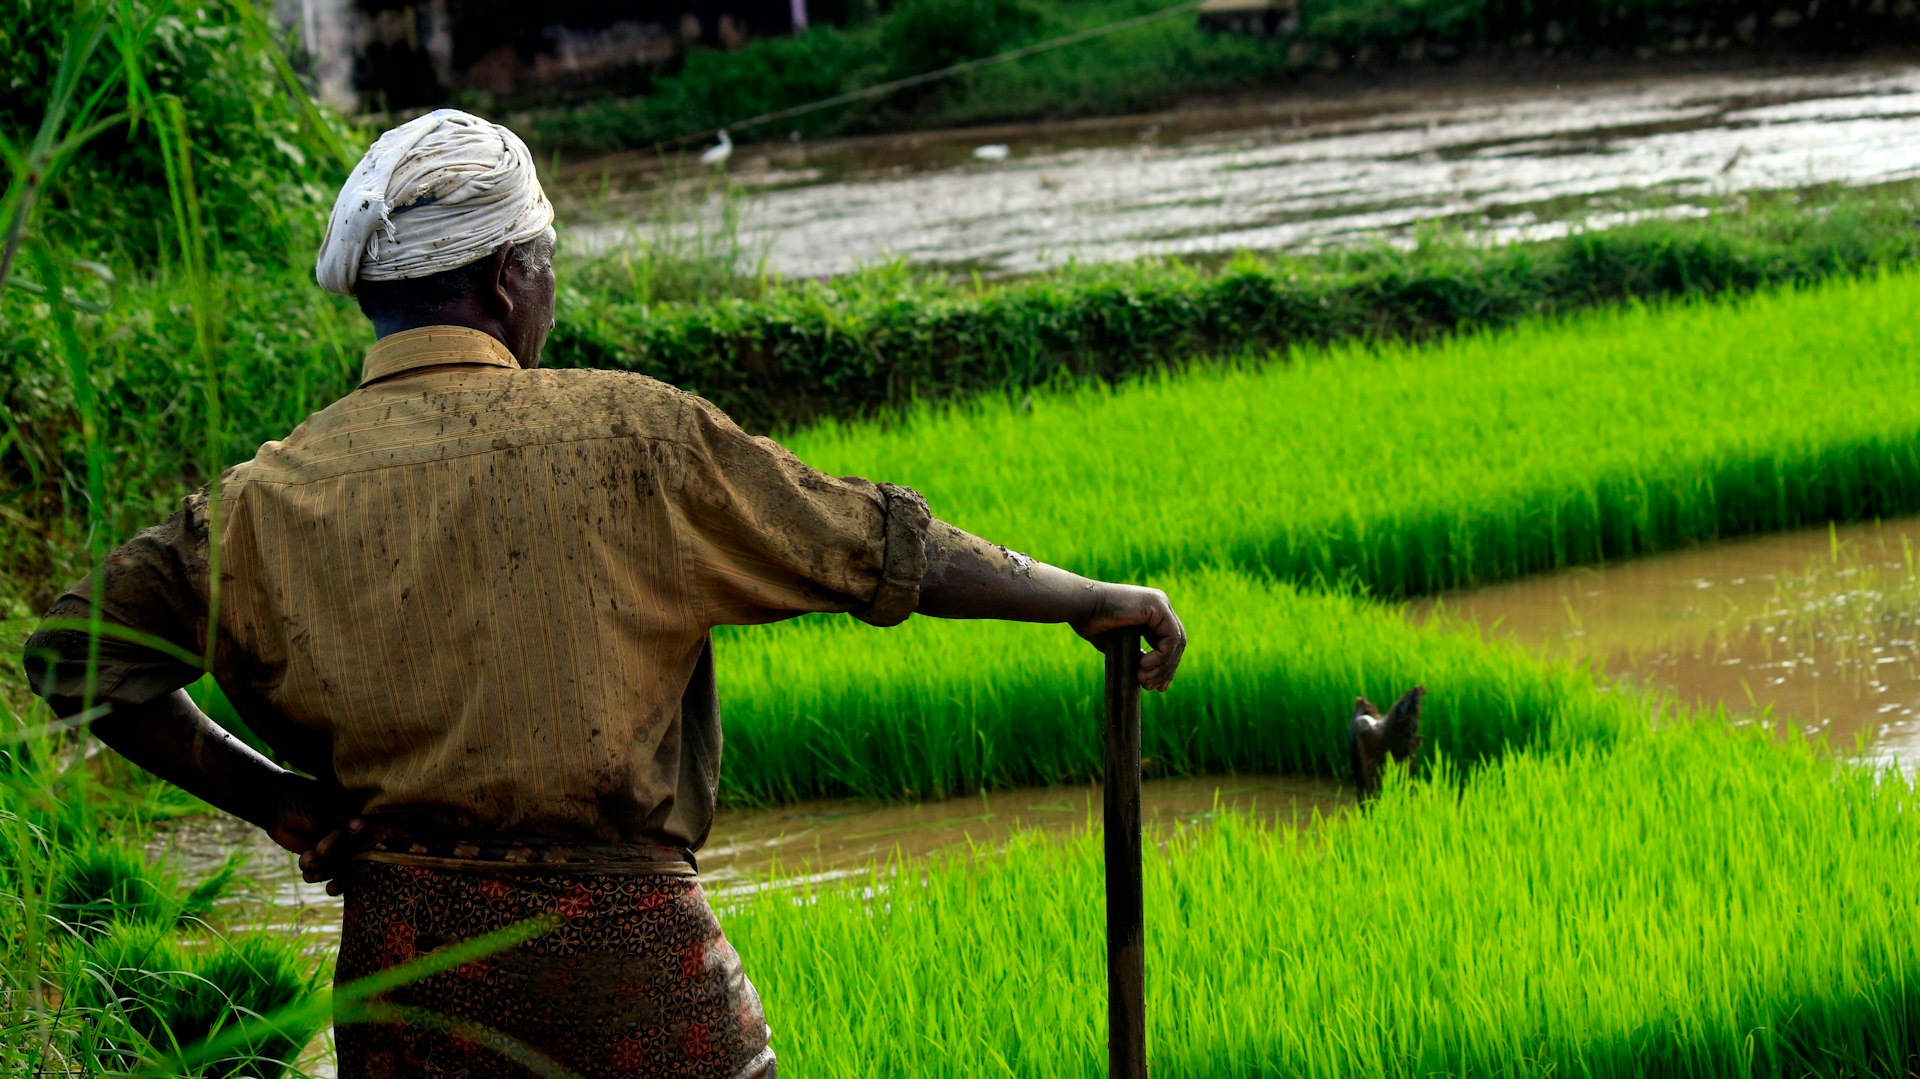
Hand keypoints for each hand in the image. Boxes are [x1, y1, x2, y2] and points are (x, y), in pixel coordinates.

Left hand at [262, 772, 364, 895]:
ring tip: (308, 865)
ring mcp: (336, 849)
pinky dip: (315, 876)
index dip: (368, 851)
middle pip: (355, 859)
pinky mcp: (321, 859)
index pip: (371, 838)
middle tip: (326, 864)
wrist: (275, 809)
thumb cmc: (303, 802)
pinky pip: (323, 873)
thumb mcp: (322, 810)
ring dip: (324, 870)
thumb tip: (361, 826)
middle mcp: (351, 837)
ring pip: (338, 868)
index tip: (357, 858)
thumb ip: (341, 820)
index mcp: (357, 821)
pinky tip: (307, 875)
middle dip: (341, 865)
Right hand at [1072, 583, 1186, 691]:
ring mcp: (1160, 603)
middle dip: (1167, 669)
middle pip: (1177, 643)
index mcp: (1152, 611)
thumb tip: (1149, 675)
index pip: (1170, 642)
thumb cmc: (1090, 622)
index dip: (1166, 666)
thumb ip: (1136, 654)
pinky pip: (1171, 637)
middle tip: (1152, 688)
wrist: (1080, 606)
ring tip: (1144, 681)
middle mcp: (1160, 605)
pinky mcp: (1157, 606)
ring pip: (1177, 642)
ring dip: (1163, 667)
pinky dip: (1161, 656)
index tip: (1157, 687)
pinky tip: (1143, 666)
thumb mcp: (1119, 643)